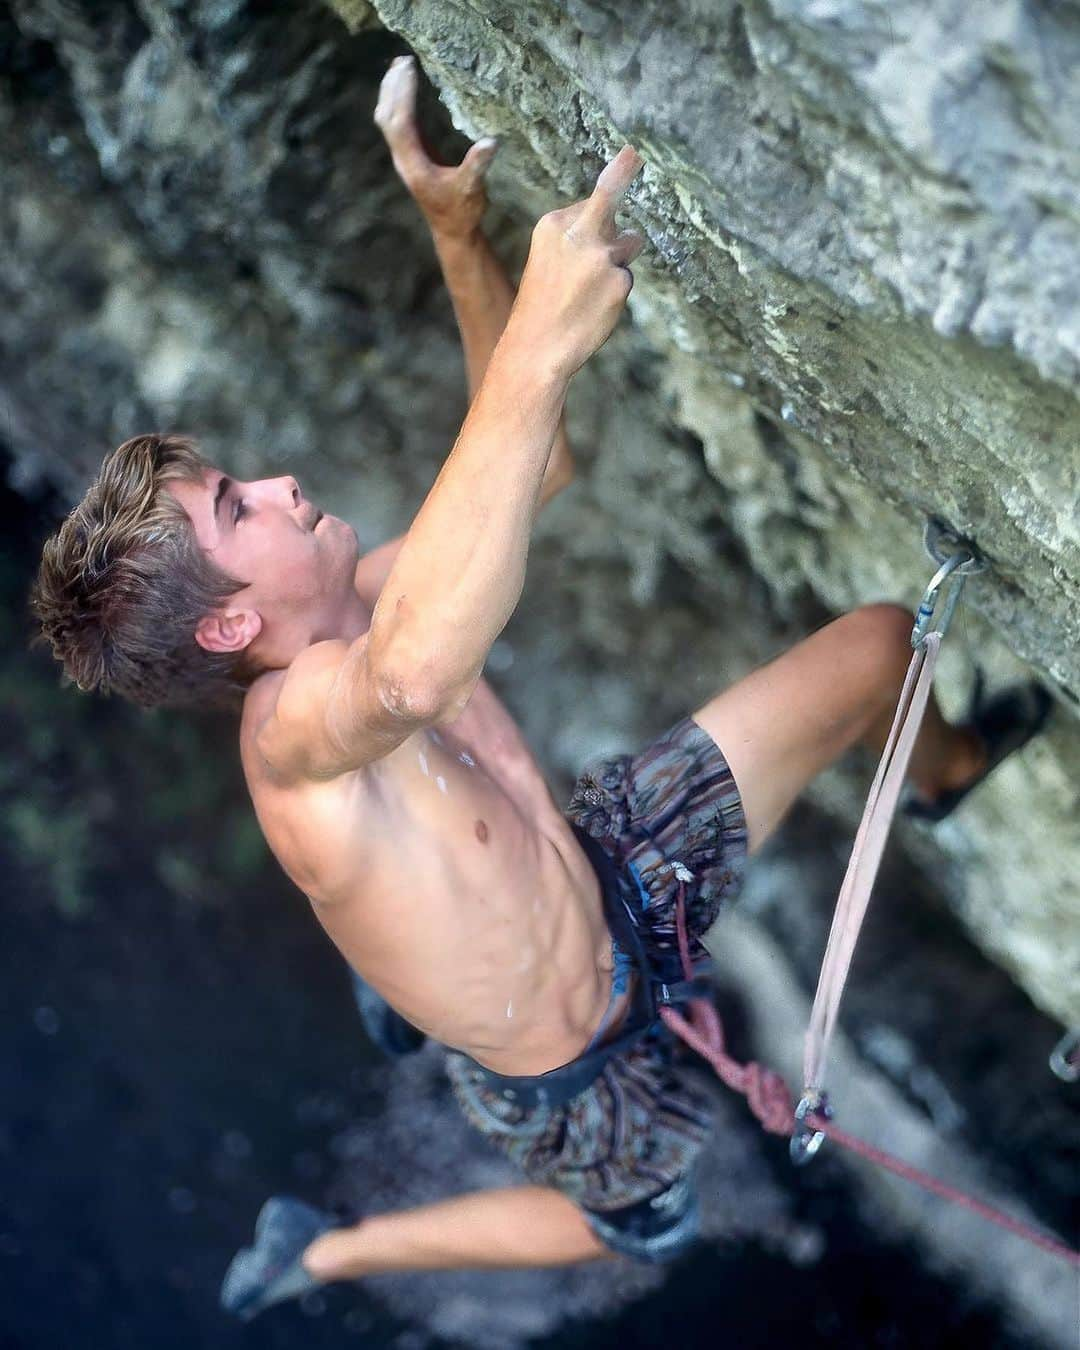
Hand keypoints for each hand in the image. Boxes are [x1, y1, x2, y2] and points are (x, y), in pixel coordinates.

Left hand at [375, 54, 497, 240]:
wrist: (454, 232)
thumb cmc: (463, 212)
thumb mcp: (473, 189)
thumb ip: (478, 165)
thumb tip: (491, 141)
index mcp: (414, 165)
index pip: (401, 124)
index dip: (403, 95)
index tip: (409, 68)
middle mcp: (404, 159)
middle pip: (388, 117)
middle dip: (393, 88)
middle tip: (402, 60)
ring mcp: (407, 157)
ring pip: (389, 120)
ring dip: (392, 93)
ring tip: (400, 66)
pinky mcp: (415, 155)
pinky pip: (400, 124)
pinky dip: (400, 103)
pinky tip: (409, 88)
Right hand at [508, 146, 644, 380]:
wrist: (537, 349)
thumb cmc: (542, 307)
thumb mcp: (548, 262)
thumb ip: (578, 238)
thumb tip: (622, 228)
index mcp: (553, 223)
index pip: (589, 205)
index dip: (597, 219)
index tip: (622, 162)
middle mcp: (578, 232)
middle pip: (611, 197)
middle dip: (624, 171)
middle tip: (635, 152)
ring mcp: (601, 256)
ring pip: (630, 242)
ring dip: (621, 259)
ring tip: (592, 289)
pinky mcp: (619, 281)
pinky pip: (627, 278)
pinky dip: (616, 293)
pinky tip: (594, 309)